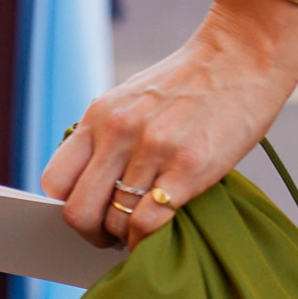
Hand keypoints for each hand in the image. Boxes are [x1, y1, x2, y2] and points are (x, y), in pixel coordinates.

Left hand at [39, 0, 297, 246]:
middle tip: (112, 238)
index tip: (90, 214)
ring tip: (143, 233)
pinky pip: (149, 224)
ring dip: (127, 238)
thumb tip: (97, 192)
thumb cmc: (191, 87)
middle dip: (92, 235)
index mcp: (100, 115)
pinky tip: (161, 236)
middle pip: (79, 212)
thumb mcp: (135, 100)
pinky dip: (150, 242)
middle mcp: (119, 132)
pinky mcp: (189, 169)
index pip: (55, 181)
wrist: (242, 57)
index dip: (67, 207)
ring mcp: (153, 151)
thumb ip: (111, 137)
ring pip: (115, 223)